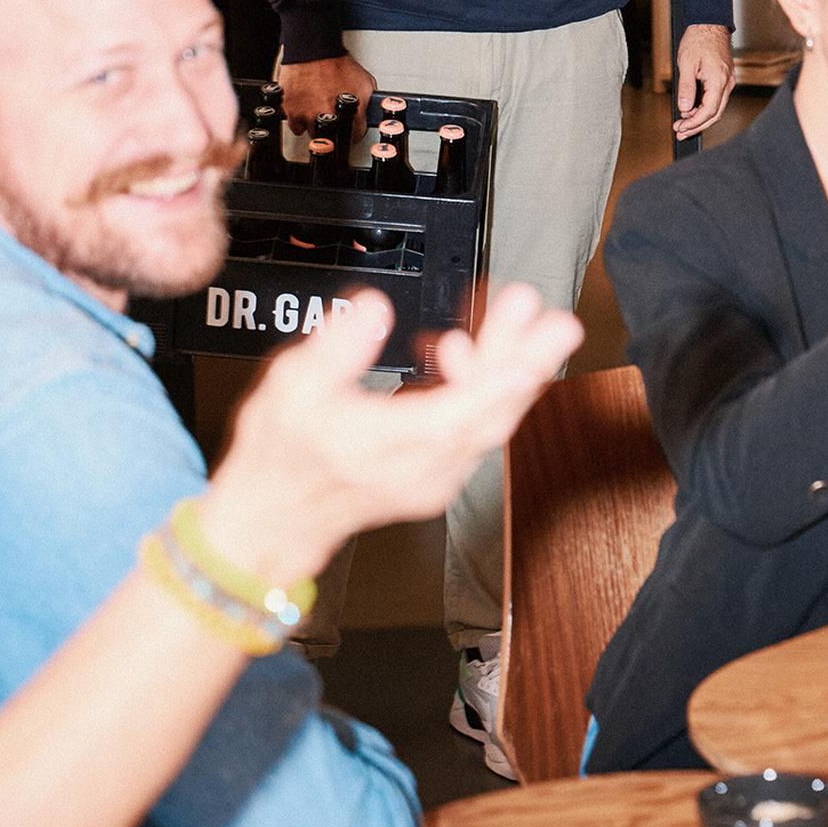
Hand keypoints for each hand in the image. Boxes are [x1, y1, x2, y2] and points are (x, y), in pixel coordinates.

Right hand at [200, 284, 582, 584]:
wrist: (271, 518)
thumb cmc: (280, 458)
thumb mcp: (292, 388)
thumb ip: (337, 346)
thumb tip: (375, 308)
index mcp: (394, 446)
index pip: (463, 412)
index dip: (503, 375)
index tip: (536, 344)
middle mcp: (425, 466)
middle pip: (490, 410)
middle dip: (526, 360)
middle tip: (556, 320)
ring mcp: (435, 472)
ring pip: (486, 416)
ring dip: (506, 365)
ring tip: (513, 314)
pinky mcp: (434, 469)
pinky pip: (471, 425)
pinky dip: (477, 385)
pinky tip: (458, 349)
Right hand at [279, 54, 375, 136]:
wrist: (314, 48)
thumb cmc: (337, 62)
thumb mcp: (365, 82)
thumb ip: (368, 102)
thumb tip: (372, 112)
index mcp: (349, 112)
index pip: (355, 137)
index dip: (353, 133)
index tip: (349, 130)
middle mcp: (329, 117)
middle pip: (331, 139)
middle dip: (332, 131)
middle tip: (331, 116)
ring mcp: (308, 115)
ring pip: (311, 133)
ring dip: (314, 124)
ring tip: (316, 109)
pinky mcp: (291, 110)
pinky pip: (294, 124)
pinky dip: (298, 118)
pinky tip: (304, 106)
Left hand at [674, 24, 734, 137]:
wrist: (710, 24)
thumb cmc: (699, 39)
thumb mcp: (686, 64)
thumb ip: (686, 88)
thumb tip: (685, 108)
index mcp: (718, 81)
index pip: (708, 111)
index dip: (694, 123)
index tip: (681, 127)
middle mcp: (727, 83)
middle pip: (715, 114)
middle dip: (697, 126)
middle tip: (681, 132)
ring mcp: (727, 81)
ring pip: (716, 108)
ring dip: (700, 119)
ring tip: (684, 124)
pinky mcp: (724, 78)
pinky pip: (717, 99)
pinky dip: (705, 108)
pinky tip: (693, 111)